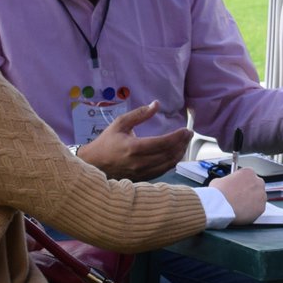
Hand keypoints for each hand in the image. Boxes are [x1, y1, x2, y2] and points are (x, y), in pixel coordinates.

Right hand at [74, 101, 192, 181]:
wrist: (94, 164)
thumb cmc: (107, 142)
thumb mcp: (120, 123)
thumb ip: (139, 114)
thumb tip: (156, 104)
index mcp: (134, 147)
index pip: (163, 143)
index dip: (177, 137)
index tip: (186, 130)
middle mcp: (139, 162)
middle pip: (169, 154)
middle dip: (182, 143)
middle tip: (189, 134)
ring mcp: (142, 173)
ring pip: (168, 164)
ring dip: (180, 153)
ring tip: (185, 142)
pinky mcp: (143, 179)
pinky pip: (163, 171)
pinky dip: (172, 161)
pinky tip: (176, 153)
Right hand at [210, 168, 266, 223]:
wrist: (219, 207)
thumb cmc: (218, 194)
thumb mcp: (219, 180)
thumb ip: (227, 181)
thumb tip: (226, 184)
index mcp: (248, 172)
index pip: (249, 176)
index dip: (242, 183)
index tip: (239, 188)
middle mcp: (258, 182)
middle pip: (256, 186)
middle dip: (249, 192)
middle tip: (240, 198)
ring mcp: (261, 195)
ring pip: (258, 198)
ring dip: (252, 201)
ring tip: (240, 206)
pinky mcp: (261, 208)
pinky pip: (258, 209)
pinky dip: (252, 211)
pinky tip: (243, 212)